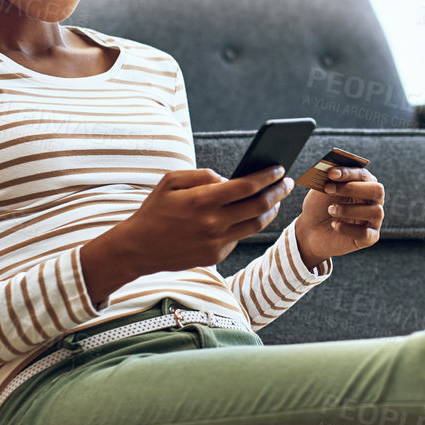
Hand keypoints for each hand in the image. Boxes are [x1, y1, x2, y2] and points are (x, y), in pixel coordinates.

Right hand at [78, 165, 292, 306]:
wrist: (138, 248)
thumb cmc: (155, 209)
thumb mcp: (171, 181)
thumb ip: (202, 174)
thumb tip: (229, 179)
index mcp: (202, 200)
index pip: (247, 186)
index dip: (267, 176)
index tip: (279, 168)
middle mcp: (213, 223)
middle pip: (259, 206)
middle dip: (278, 192)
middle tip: (286, 183)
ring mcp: (216, 242)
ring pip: (255, 225)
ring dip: (271, 210)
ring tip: (275, 199)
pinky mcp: (215, 256)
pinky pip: (238, 238)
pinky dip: (246, 224)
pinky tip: (250, 215)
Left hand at [296, 166, 383, 269]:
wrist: (311, 231)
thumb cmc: (319, 207)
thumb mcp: (321, 189)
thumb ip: (329, 179)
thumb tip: (333, 168)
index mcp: (364, 185)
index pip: (363, 175)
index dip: (348, 172)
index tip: (331, 173)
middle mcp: (373, 201)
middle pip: (377, 190)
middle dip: (352, 188)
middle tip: (329, 189)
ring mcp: (373, 220)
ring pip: (375, 211)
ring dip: (349, 209)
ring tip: (330, 210)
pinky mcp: (369, 237)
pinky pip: (366, 233)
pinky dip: (348, 228)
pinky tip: (335, 225)